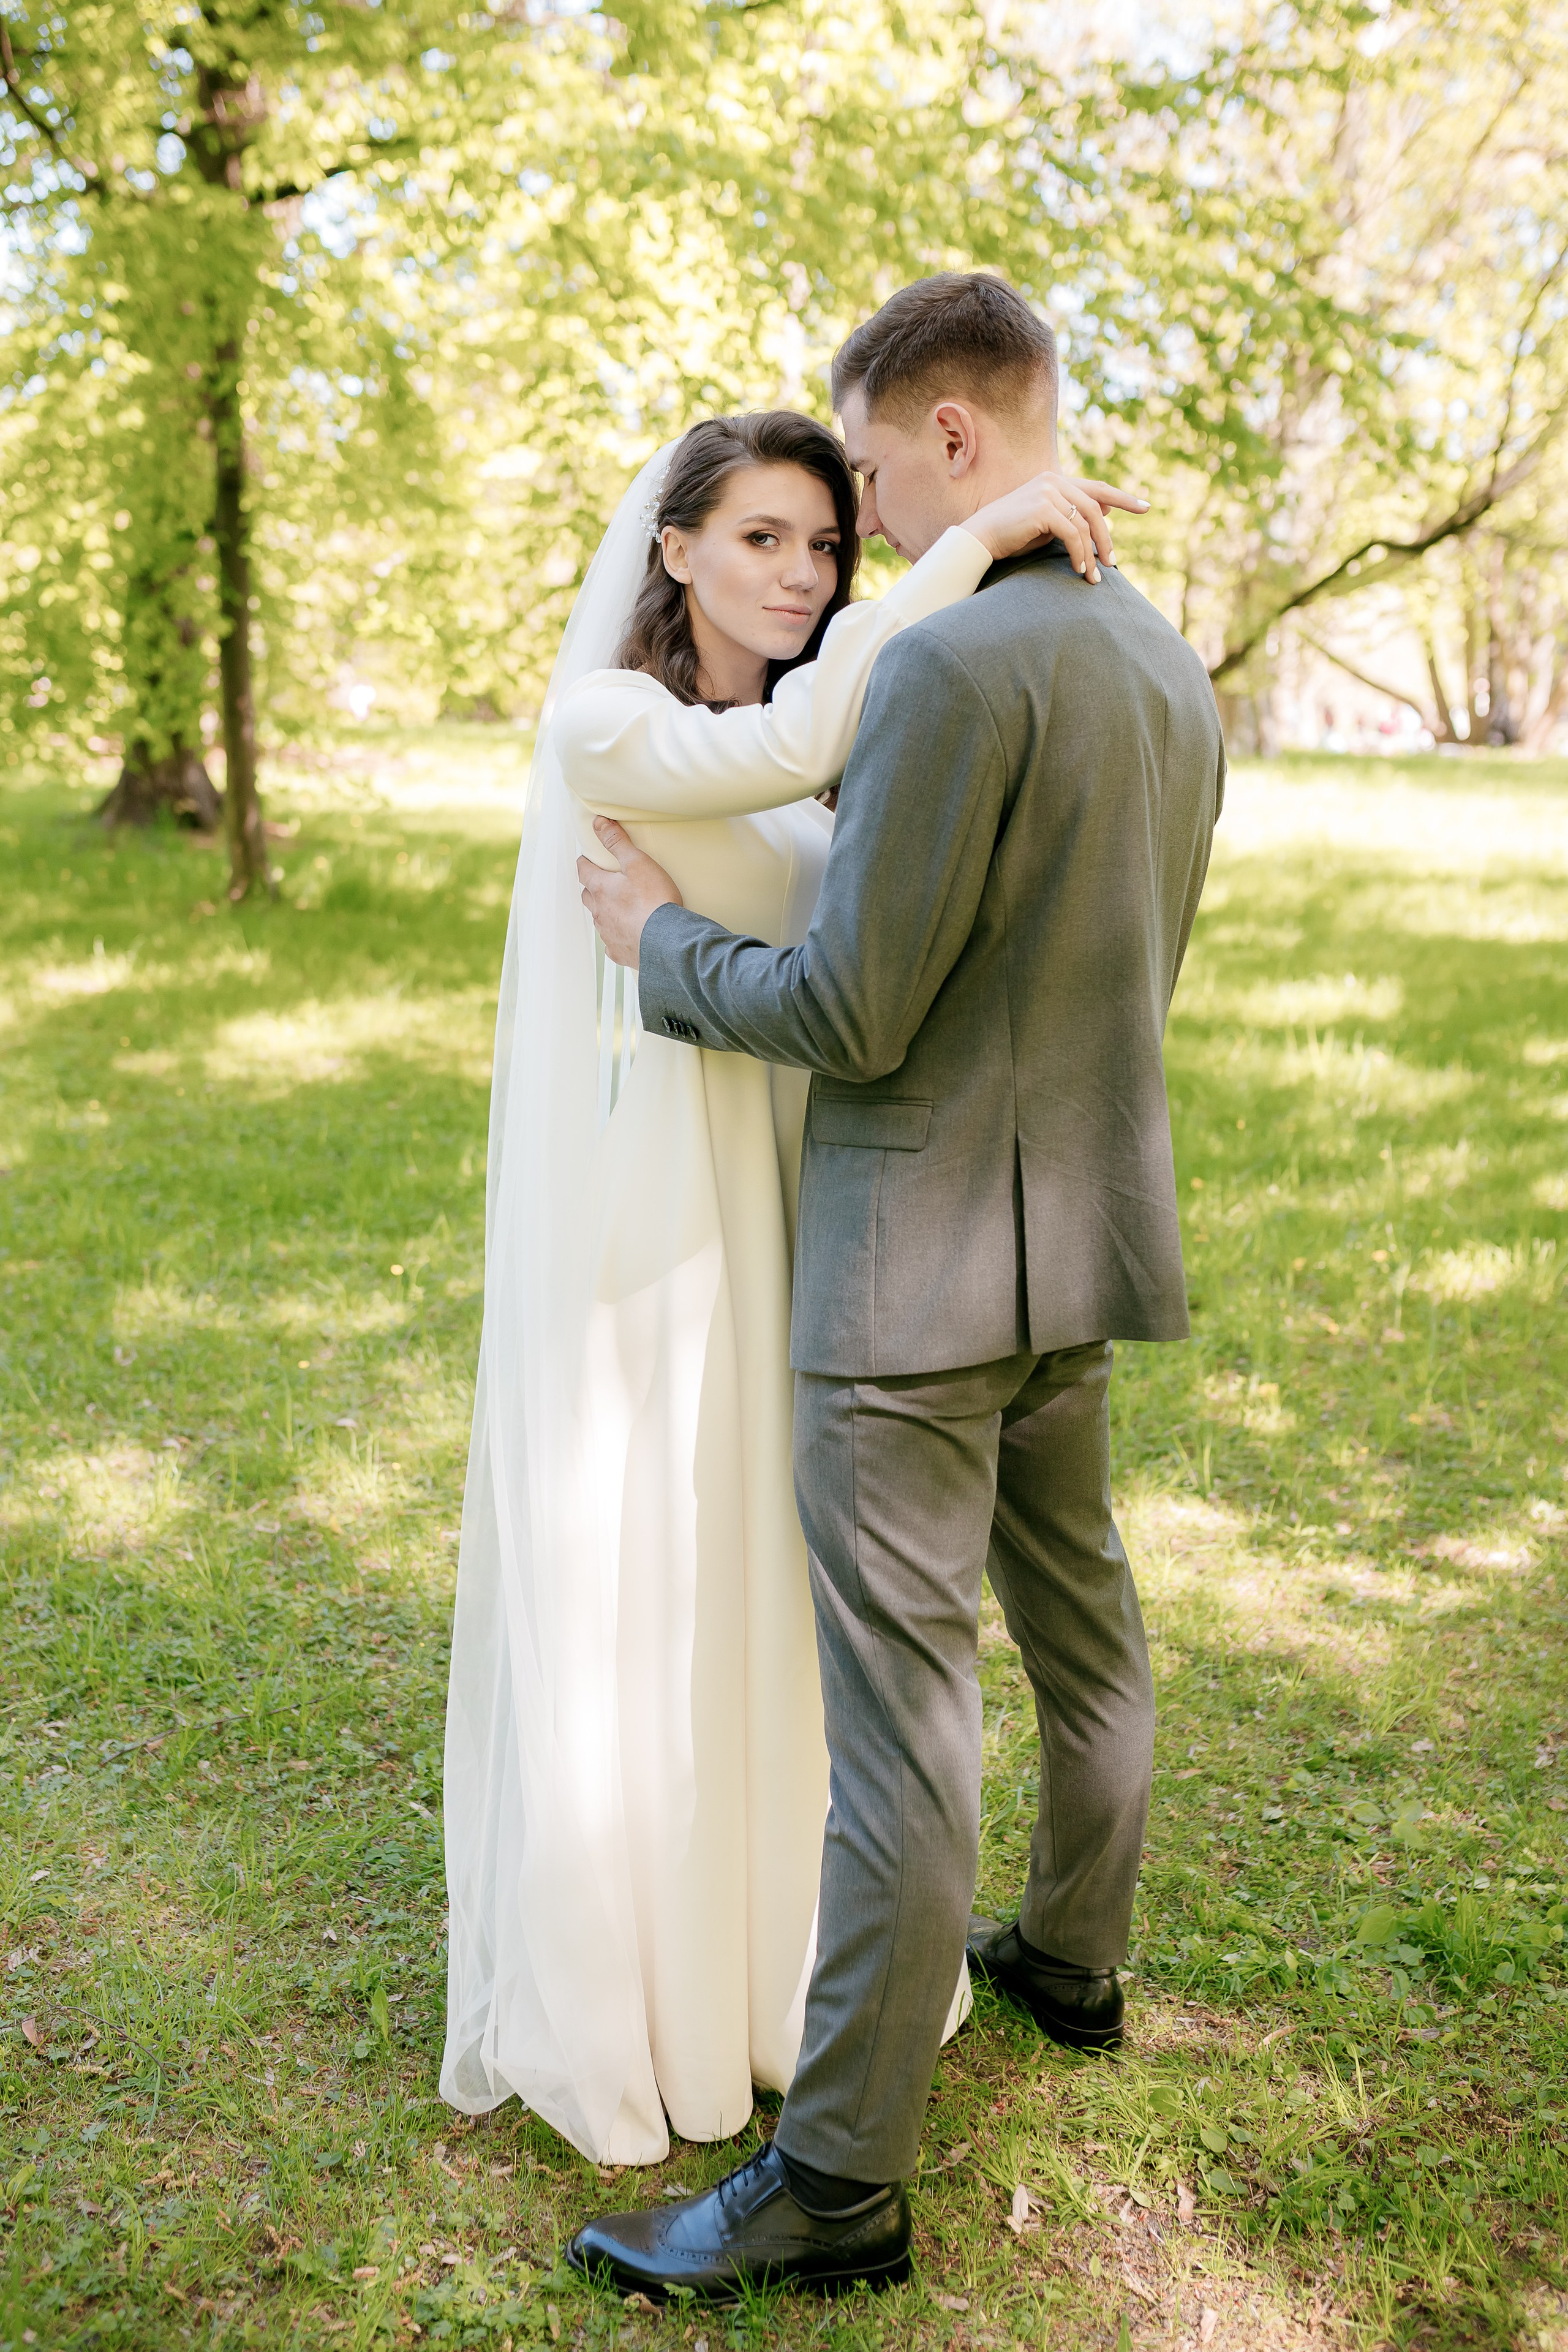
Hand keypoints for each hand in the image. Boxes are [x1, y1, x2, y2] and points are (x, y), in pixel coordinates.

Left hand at [577, 816, 682, 968]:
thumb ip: (617, 842)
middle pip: (587, 896)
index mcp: (600, 888)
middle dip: (593, 887)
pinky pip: (612, 943)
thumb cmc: (653, 900)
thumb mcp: (638, 862)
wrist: (666, 940)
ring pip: (599, 919)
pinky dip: (617, 936)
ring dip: (605, 911)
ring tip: (621, 908)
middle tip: (605, 882)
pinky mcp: (618, 952)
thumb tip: (599, 823)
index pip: (583, 870)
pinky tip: (629, 934)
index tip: (589, 859)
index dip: (585, 862)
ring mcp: (607, 934)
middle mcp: (598, 912)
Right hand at [963, 471, 1150, 582]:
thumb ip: (1072, 516)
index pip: (1097, 488)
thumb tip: (1103, 516)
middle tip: (1112, 564)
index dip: (1123, 498)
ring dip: (1092, 553)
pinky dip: (1078, 554)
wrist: (980, 538)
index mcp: (1056, 480)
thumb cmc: (1012, 535)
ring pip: (1085, 523)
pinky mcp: (1042, 508)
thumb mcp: (1048, 524)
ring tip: (1093, 578)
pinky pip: (1072, 533)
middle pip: (1094, 509)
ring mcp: (1047, 491)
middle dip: (1106, 539)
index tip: (1146, 507)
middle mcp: (1053, 480)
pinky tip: (1078, 570)